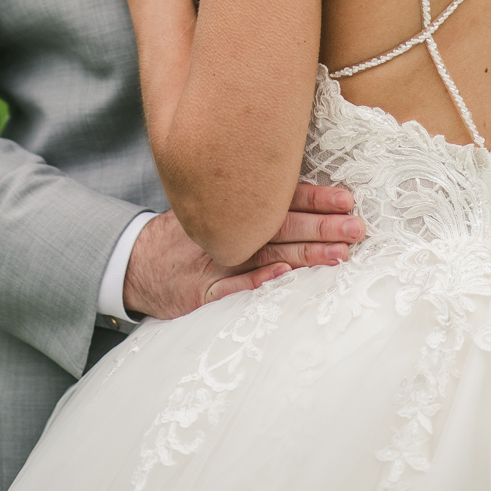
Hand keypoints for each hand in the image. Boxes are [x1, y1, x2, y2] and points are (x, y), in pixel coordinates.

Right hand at [124, 184, 363, 317]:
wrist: (133, 263)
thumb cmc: (186, 236)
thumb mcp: (216, 211)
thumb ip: (257, 206)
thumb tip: (311, 200)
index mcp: (236, 208)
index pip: (281, 199)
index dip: (315, 198)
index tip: (347, 199)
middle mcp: (228, 229)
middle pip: (281, 225)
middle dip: (322, 226)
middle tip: (357, 227)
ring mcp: (214, 260)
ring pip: (265, 254)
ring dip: (304, 254)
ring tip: (340, 253)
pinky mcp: (201, 292)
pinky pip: (232, 287)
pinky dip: (257, 280)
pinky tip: (284, 275)